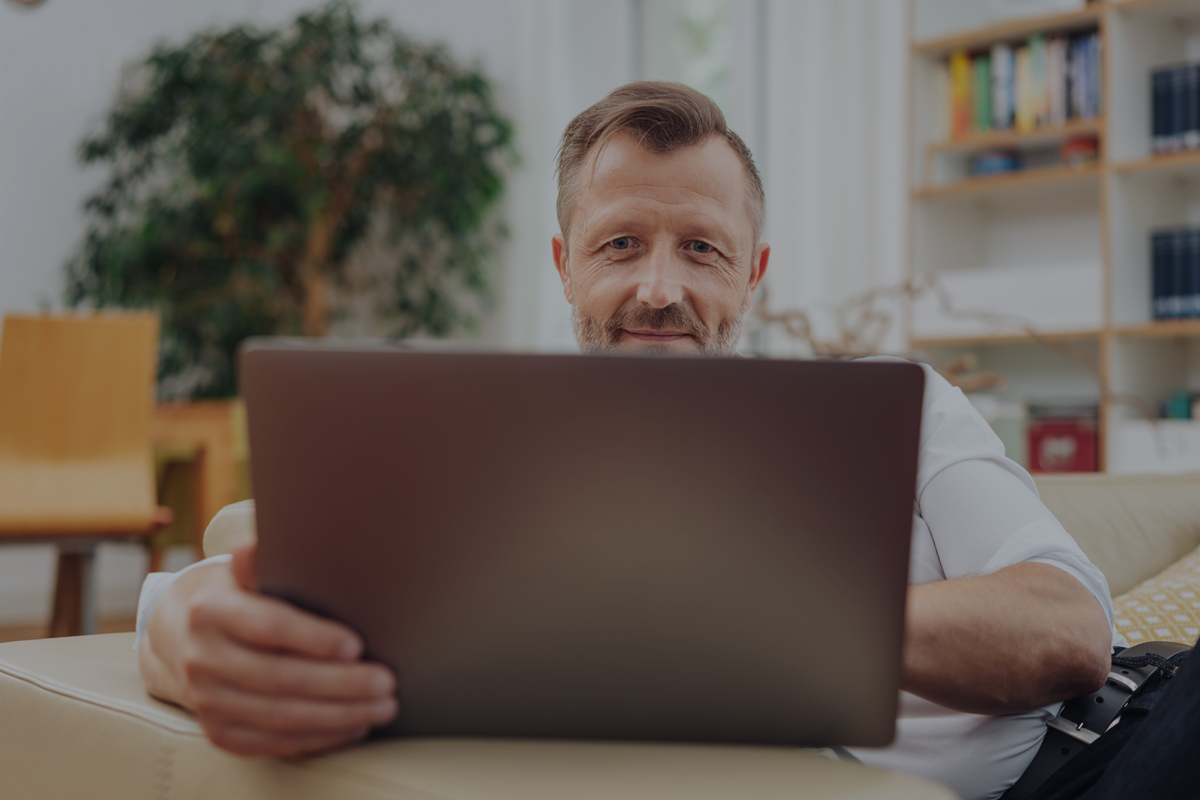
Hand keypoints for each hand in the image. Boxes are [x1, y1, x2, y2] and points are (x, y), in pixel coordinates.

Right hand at [138, 542, 397, 756]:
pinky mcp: (220, 732)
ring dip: (340, 715)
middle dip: (342, 684)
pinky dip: (321, 737)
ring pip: (283, 717)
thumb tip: (257, 542)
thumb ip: (260, 561)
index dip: (315, 639)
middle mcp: (203, 658)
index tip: (357, 645)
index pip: (269, 627)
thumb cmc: (241, 597)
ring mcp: (207, 700)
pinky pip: (276, 743)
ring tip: (383, 707)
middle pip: (282, 678)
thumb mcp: (247, 572)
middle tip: (387, 681)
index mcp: (211, 611)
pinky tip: (355, 726)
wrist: (189, 638)